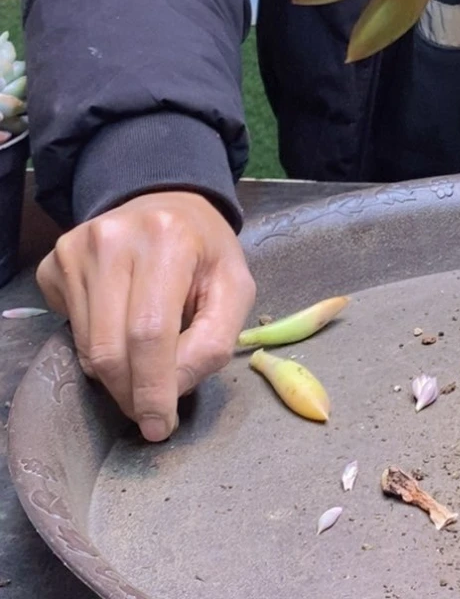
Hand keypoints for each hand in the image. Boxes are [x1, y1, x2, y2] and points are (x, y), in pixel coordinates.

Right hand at [36, 191, 255, 441]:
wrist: (168, 205)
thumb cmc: (206, 251)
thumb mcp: (234, 286)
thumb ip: (215, 339)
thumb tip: (172, 389)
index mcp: (168, 239)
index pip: (150, 333)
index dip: (154, 388)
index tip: (160, 424)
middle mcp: (113, 239)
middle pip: (112, 347)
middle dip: (133, 392)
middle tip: (152, 410)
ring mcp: (76, 250)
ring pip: (88, 347)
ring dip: (117, 376)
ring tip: (145, 368)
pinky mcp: (54, 264)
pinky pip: (71, 332)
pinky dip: (99, 349)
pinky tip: (123, 327)